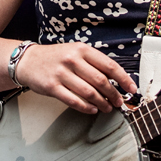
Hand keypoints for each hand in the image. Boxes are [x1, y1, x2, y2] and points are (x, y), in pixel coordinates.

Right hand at [16, 43, 137, 113]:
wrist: (28, 61)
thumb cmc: (55, 58)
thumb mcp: (75, 52)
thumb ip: (93, 63)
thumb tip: (115, 79)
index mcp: (82, 50)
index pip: (109, 65)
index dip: (123, 79)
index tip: (132, 88)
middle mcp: (72, 60)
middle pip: (101, 81)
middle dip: (114, 94)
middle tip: (119, 102)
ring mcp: (61, 74)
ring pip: (89, 93)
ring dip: (102, 103)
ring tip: (107, 108)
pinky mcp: (52, 87)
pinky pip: (74, 101)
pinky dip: (86, 108)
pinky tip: (92, 110)